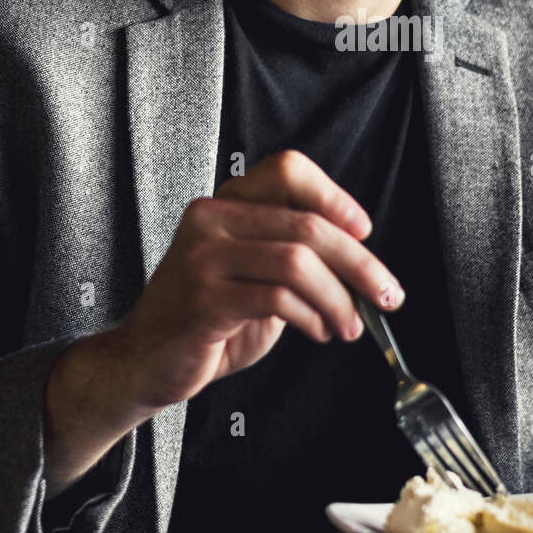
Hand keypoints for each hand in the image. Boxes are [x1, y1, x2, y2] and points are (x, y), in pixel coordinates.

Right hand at [112, 149, 404, 408]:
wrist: (147, 362)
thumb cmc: (207, 318)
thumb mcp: (256, 273)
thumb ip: (295, 254)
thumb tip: (361, 260)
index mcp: (227, 203)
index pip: (288, 170)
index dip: (334, 197)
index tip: (364, 231)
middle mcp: (212, 219)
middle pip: (306, 223)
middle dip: (359, 263)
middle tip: (385, 294)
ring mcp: (203, 256)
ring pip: (298, 261)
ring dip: (339, 299)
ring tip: (349, 325)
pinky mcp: (204, 297)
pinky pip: (278, 299)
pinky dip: (312, 317)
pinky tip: (318, 331)